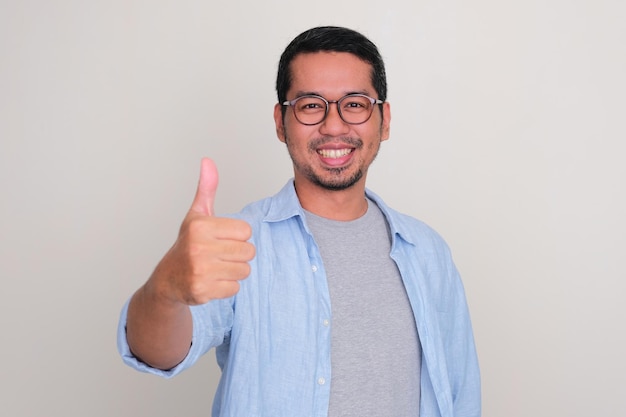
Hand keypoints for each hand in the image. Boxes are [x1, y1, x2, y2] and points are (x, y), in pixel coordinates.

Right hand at [151, 157, 254, 304]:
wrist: (168, 280)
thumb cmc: (187, 244)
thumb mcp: (196, 215)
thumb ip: (206, 189)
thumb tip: (207, 161)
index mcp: (200, 226)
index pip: (246, 231)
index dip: (237, 236)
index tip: (221, 239)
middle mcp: (198, 248)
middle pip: (249, 252)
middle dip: (238, 255)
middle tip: (220, 255)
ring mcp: (200, 271)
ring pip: (244, 271)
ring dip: (234, 271)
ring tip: (216, 268)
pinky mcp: (203, 291)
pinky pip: (235, 288)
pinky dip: (226, 287)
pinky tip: (212, 281)